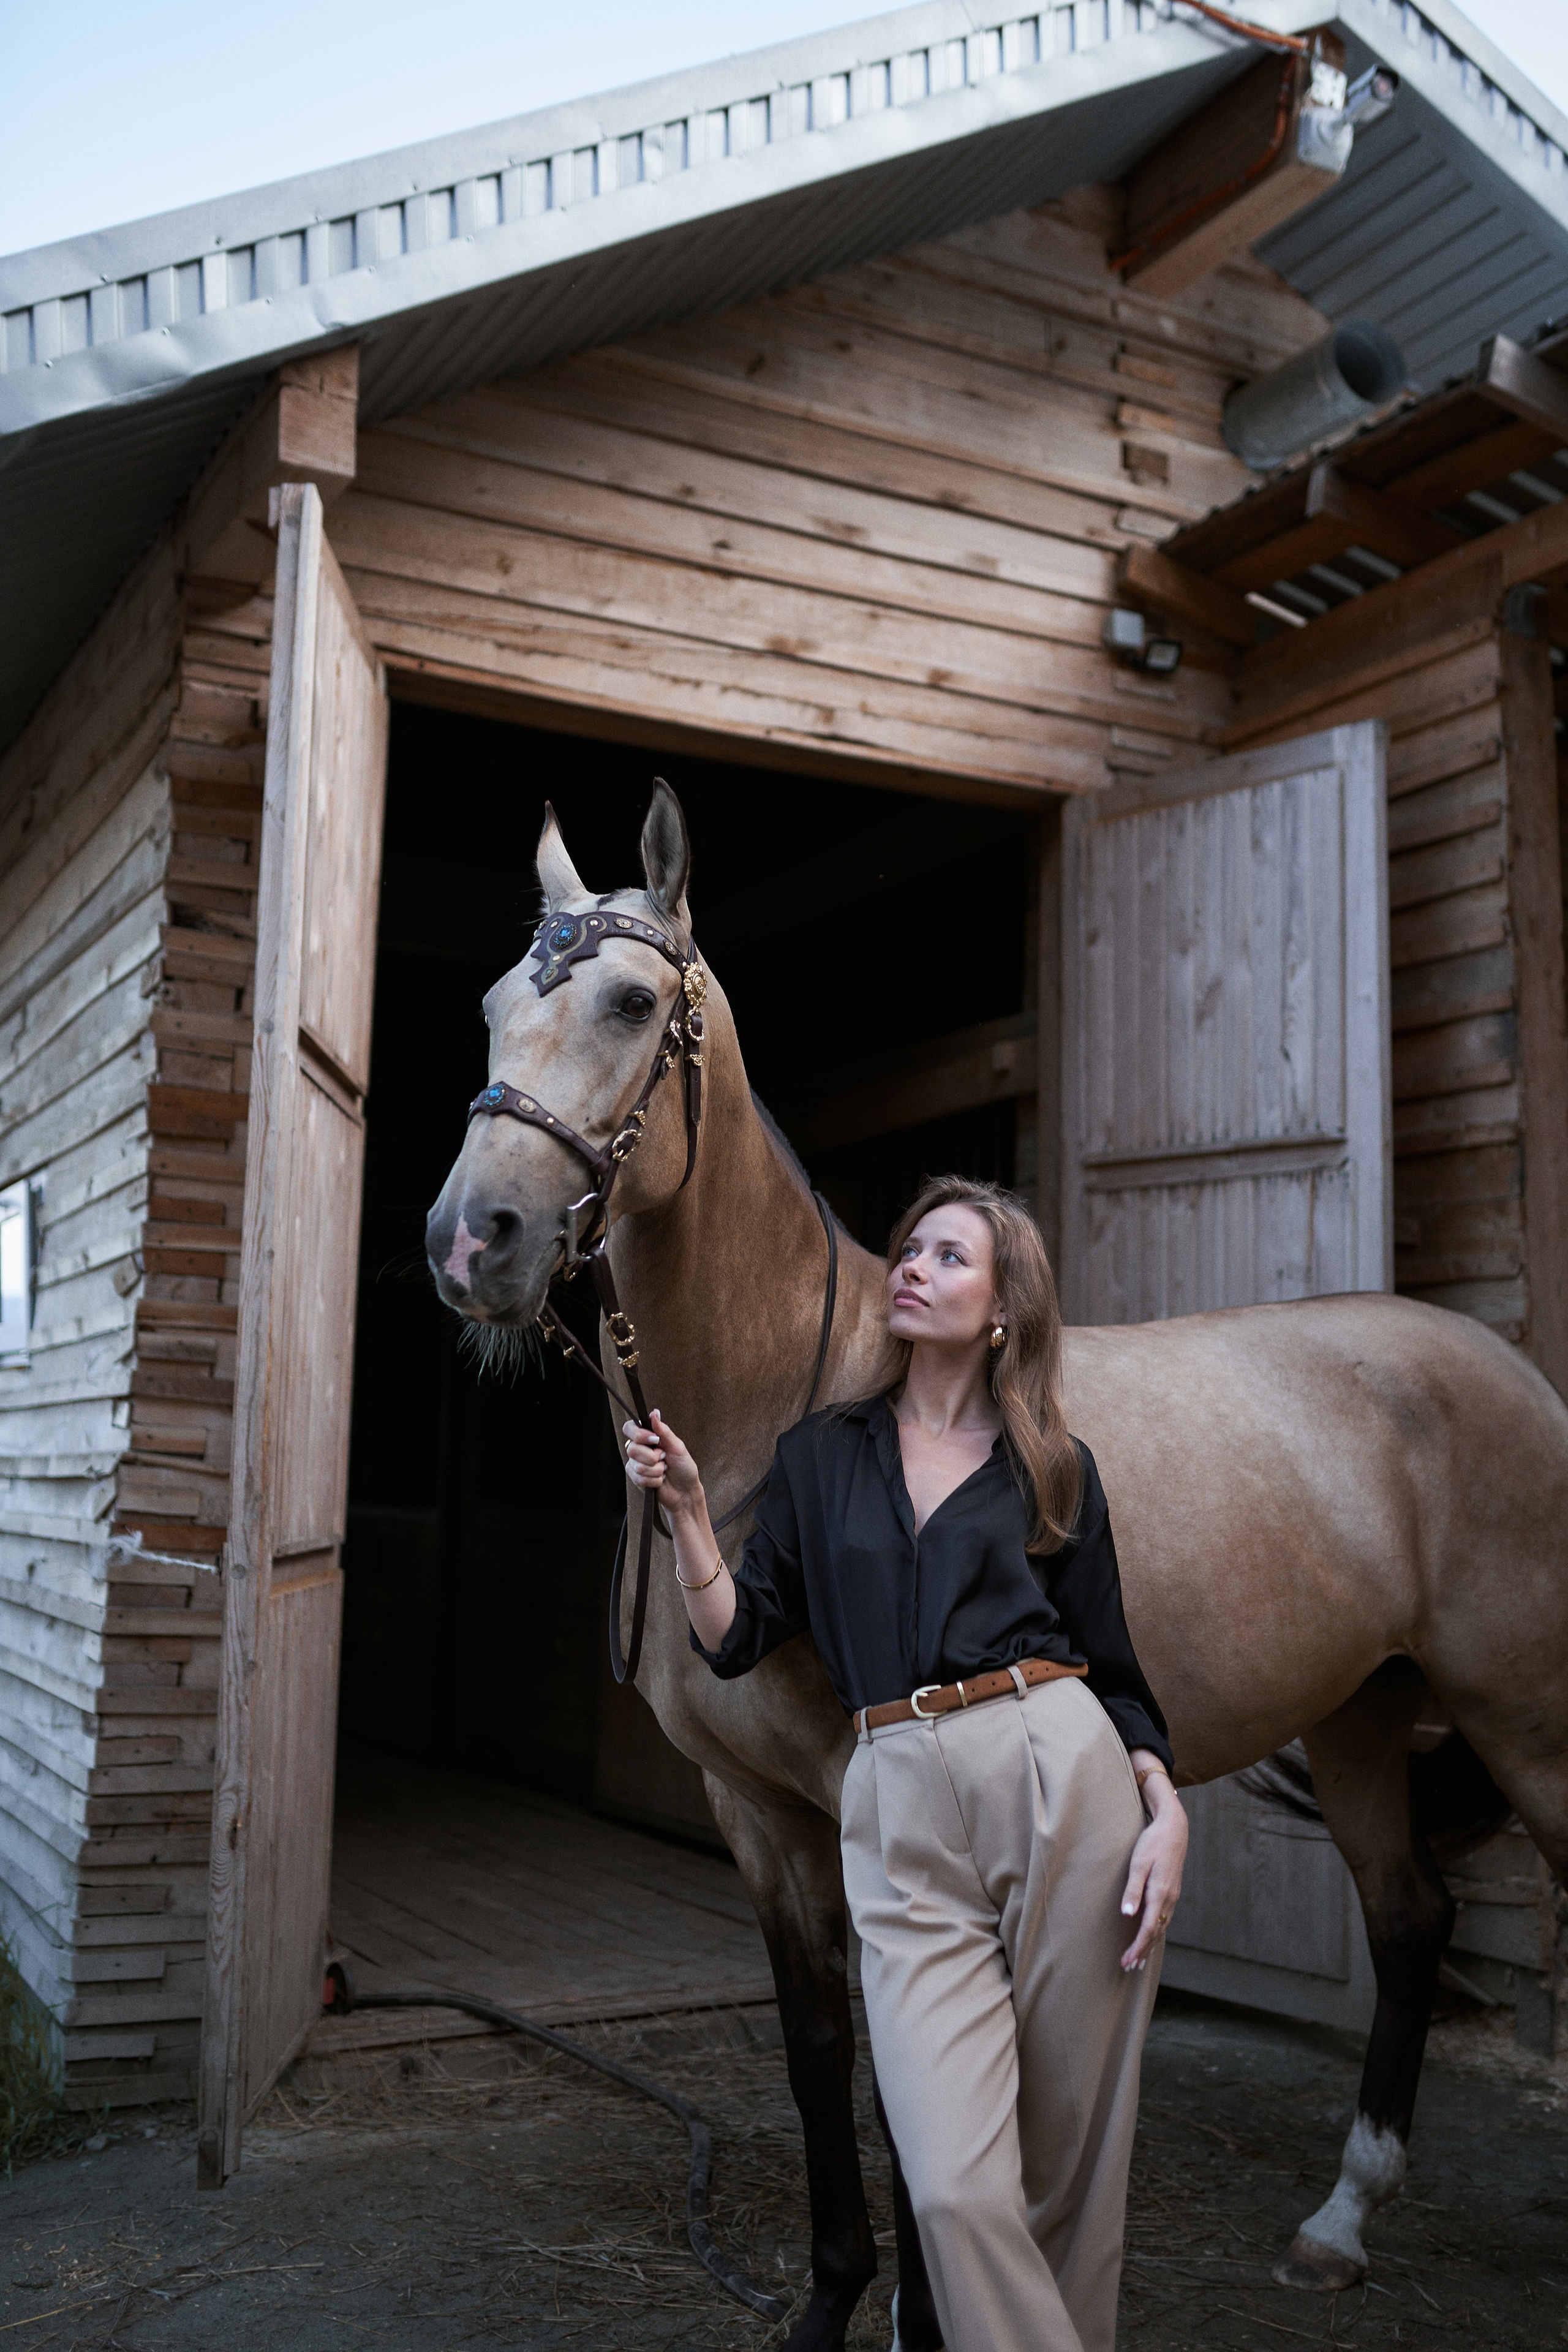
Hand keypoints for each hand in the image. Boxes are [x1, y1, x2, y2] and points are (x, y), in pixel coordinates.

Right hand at [622, 1409, 704, 1517]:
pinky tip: (660, 1480)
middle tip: (664, 1458)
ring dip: (657, 1470)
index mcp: (648, 1438)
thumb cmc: (684, 1467)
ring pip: (638, 1466)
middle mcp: (639, 1449)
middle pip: (632, 1449)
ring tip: (664, 1470)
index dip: (639, 1434)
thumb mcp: (677, 1446)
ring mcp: (635, 1465)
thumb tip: (654, 1413)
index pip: (629, 1428)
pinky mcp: (636, 1479)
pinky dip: (655, 1480)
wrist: (686, 1490)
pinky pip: (640, 1478)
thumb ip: (663, 1430)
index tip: (655, 1440)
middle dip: (653, 1457)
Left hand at [1119, 1766, 1186, 1971]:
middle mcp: (1169, 1899)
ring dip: (1150, 1944)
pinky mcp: (1172, 1891)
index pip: (1147, 1929)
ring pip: (1161, 1927)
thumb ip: (1133, 1889)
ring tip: (1139, 1959)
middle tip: (1129, 1968)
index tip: (1126, 1961)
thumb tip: (1127, 1914)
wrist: (1174, 1828)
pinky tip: (1151, 1935)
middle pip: (1155, 1933)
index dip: (1137, 1947)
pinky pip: (1164, 1918)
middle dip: (1142, 1951)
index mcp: (1160, 1894)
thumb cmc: (1152, 1843)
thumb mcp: (1139, 1863)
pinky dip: (1156, 1931)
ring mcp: (1172, 1896)